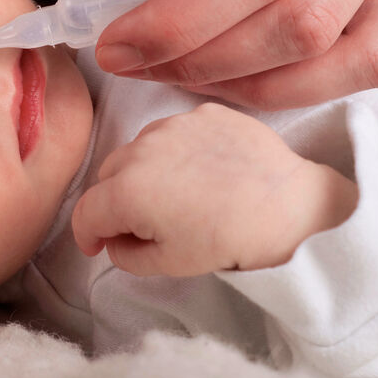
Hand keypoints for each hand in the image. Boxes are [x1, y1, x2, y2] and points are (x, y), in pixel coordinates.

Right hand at [71, 103, 357, 275]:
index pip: (85, 211)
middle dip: (115, 201)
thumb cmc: (231, 240)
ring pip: (138, 148)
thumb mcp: (170, 264)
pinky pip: (175, 131)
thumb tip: (113, 241)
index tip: (98, 245)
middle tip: (145, 224)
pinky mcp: (204, 112)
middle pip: (107, 175)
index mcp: (125, 191)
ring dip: (144, 170)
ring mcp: (174, 124)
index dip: (86, 234)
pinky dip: (178, 151)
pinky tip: (205, 172)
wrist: (292, 208)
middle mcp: (141, 148)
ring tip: (180, 195)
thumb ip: (125, 255)